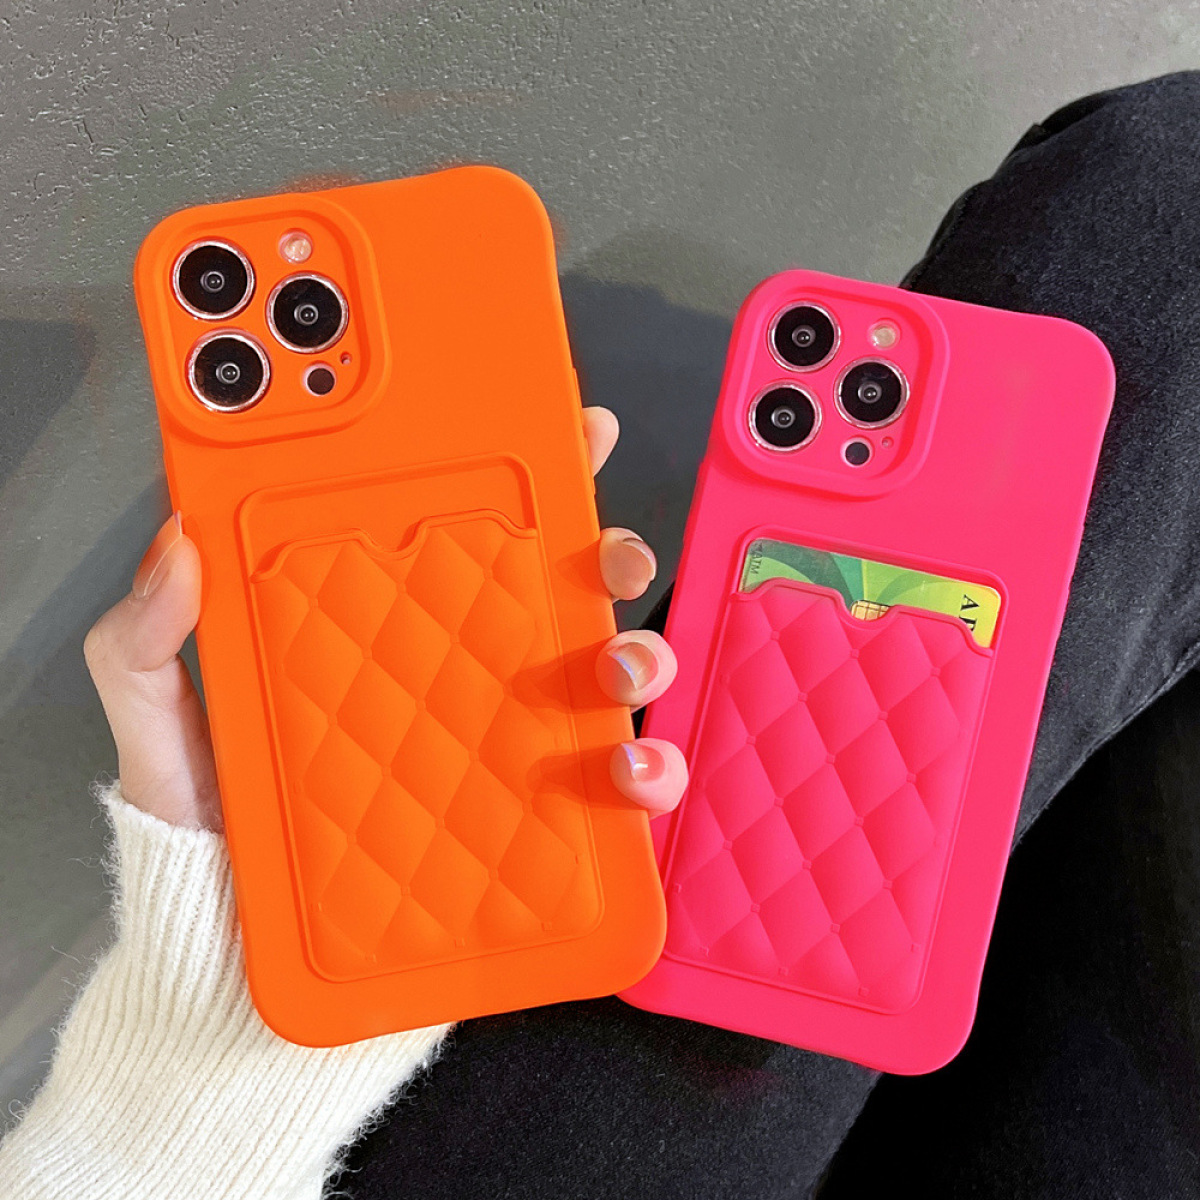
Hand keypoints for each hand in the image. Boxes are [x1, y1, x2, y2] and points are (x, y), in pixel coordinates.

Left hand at [84, 407, 687, 830]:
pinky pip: (611, 790)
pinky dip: (646, 775)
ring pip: (607, 678)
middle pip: (563, 594)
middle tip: (611, 555)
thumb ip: (145, 641)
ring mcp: (505, 746)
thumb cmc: (215, 830)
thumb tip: (176, 545)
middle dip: (613, 555)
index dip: (527, 476)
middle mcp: (463, 676)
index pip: (469, 537)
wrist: (238, 954)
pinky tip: (628, 775)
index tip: (571, 430)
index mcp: (391, 631)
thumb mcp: (165, 724)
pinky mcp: (533, 822)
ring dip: (640, 657)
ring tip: (617, 669)